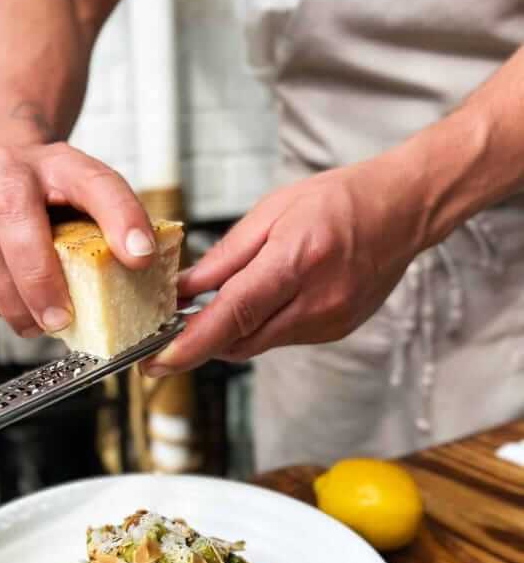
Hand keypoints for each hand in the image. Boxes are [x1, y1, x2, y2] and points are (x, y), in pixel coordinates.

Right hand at [0, 143, 154, 336]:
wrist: (3, 166)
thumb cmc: (54, 192)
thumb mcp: (96, 197)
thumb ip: (122, 221)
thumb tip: (142, 259)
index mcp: (59, 161)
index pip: (96, 185)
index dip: (120, 219)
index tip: (141, 257)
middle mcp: (7, 169)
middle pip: (16, 226)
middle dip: (39, 283)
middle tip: (61, 320)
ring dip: (16, 304)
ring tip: (41, 323)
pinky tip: (17, 308)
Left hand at [143, 158, 426, 374]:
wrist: (404, 210)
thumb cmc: (339, 200)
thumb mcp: (272, 213)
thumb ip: (225, 259)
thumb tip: (182, 290)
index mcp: (296, 262)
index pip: (233, 315)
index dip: (191, 344)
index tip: (157, 362)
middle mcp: (316, 301)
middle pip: (239, 340)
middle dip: (199, 342)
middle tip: (166, 335)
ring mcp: (329, 322)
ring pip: (257, 344)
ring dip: (228, 333)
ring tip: (210, 310)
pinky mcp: (335, 331)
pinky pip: (280, 339)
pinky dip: (258, 327)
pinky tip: (257, 303)